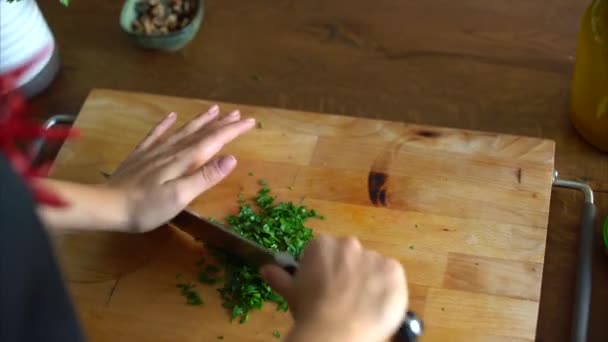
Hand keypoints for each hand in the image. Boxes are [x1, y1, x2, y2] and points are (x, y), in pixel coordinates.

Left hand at [106, 105, 254, 231]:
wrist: (106, 205)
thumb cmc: (146, 207)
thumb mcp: (180, 196)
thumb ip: (205, 177)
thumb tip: (231, 158)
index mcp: (184, 161)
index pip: (214, 141)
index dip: (233, 131)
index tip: (250, 121)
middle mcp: (172, 150)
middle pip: (201, 133)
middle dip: (222, 123)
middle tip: (238, 113)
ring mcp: (155, 151)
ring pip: (183, 130)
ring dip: (200, 120)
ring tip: (214, 109)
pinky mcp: (141, 155)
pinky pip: (157, 133)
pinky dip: (167, 123)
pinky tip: (172, 116)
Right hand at [260, 235, 408, 341]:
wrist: (337, 330)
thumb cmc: (310, 310)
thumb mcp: (291, 293)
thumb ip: (280, 277)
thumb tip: (265, 268)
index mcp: (322, 244)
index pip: (326, 252)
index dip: (325, 271)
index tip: (324, 288)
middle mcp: (349, 244)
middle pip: (350, 256)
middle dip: (348, 273)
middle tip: (342, 298)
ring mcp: (373, 256)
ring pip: (372, 267)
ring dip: (369, 281)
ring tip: (360, 306)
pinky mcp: (393, 270)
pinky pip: (391, 276)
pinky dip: (387, 289)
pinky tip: (376, 306)